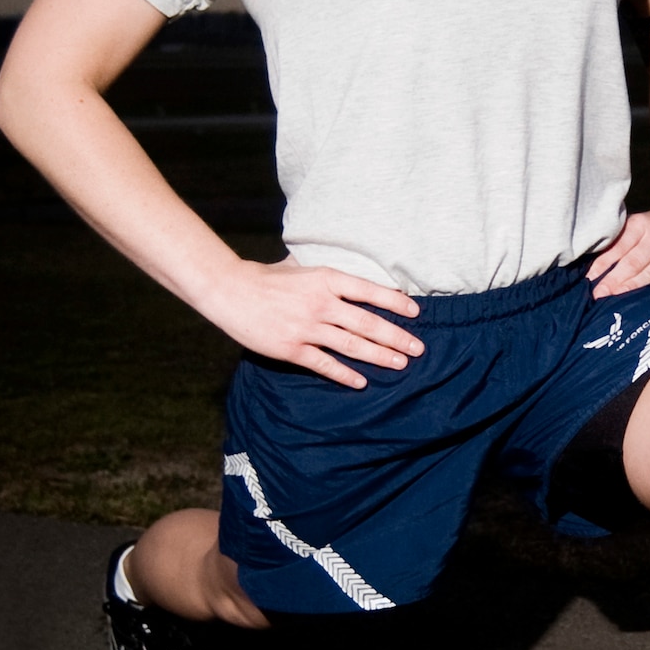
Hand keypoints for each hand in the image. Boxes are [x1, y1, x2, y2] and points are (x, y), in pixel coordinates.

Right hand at [192, 257, 423, 388]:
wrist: (230, 291)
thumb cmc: (266, 277)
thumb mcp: (301, 267)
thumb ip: (327, 276)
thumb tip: (352, 277)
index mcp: (326, 279)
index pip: (370, 291)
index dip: (395, 302)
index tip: (415, 312)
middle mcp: (321, 303)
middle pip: (367, 323)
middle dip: (396, 336)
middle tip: (418, 348)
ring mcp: (307, 327)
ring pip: (352, 345)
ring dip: (379, 356)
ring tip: (400, 364)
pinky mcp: (291, 349)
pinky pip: (325, 364)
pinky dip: (345, 374)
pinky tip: (361, 382)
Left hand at [589, 203, 649, 297]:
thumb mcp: (638, 223)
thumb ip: (620, 240)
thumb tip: (594, 267)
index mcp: (641, 225)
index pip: (619, 247)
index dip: (603, 264)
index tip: (590, 279)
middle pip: (633, 262)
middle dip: (613, 280)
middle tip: (598, 294)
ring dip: (631, 287)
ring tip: (614, 299)